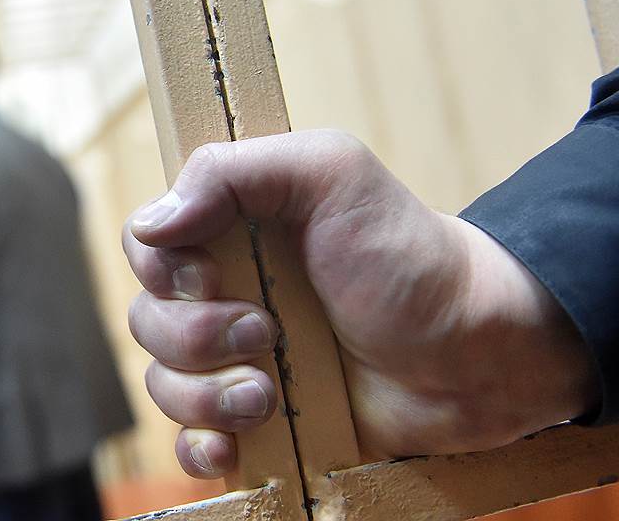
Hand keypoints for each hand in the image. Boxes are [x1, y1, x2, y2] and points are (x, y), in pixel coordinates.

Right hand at [123, 129, 599, 477]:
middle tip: (266, 332)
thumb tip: (150, 225)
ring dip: (204, 396)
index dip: (162, 270)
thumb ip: (232, 172)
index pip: (146, 246)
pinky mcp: (258, 421)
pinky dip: (201, 447)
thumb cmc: (408, 255)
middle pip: (145, 320)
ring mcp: (239, 361)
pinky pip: (190, 443)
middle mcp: (227, 294)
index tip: (213, 279)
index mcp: (233, 231)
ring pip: (163, 385)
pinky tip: (236, 439)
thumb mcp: (330, 174)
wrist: (473, 353)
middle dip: (195, 337)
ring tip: (269, 393)